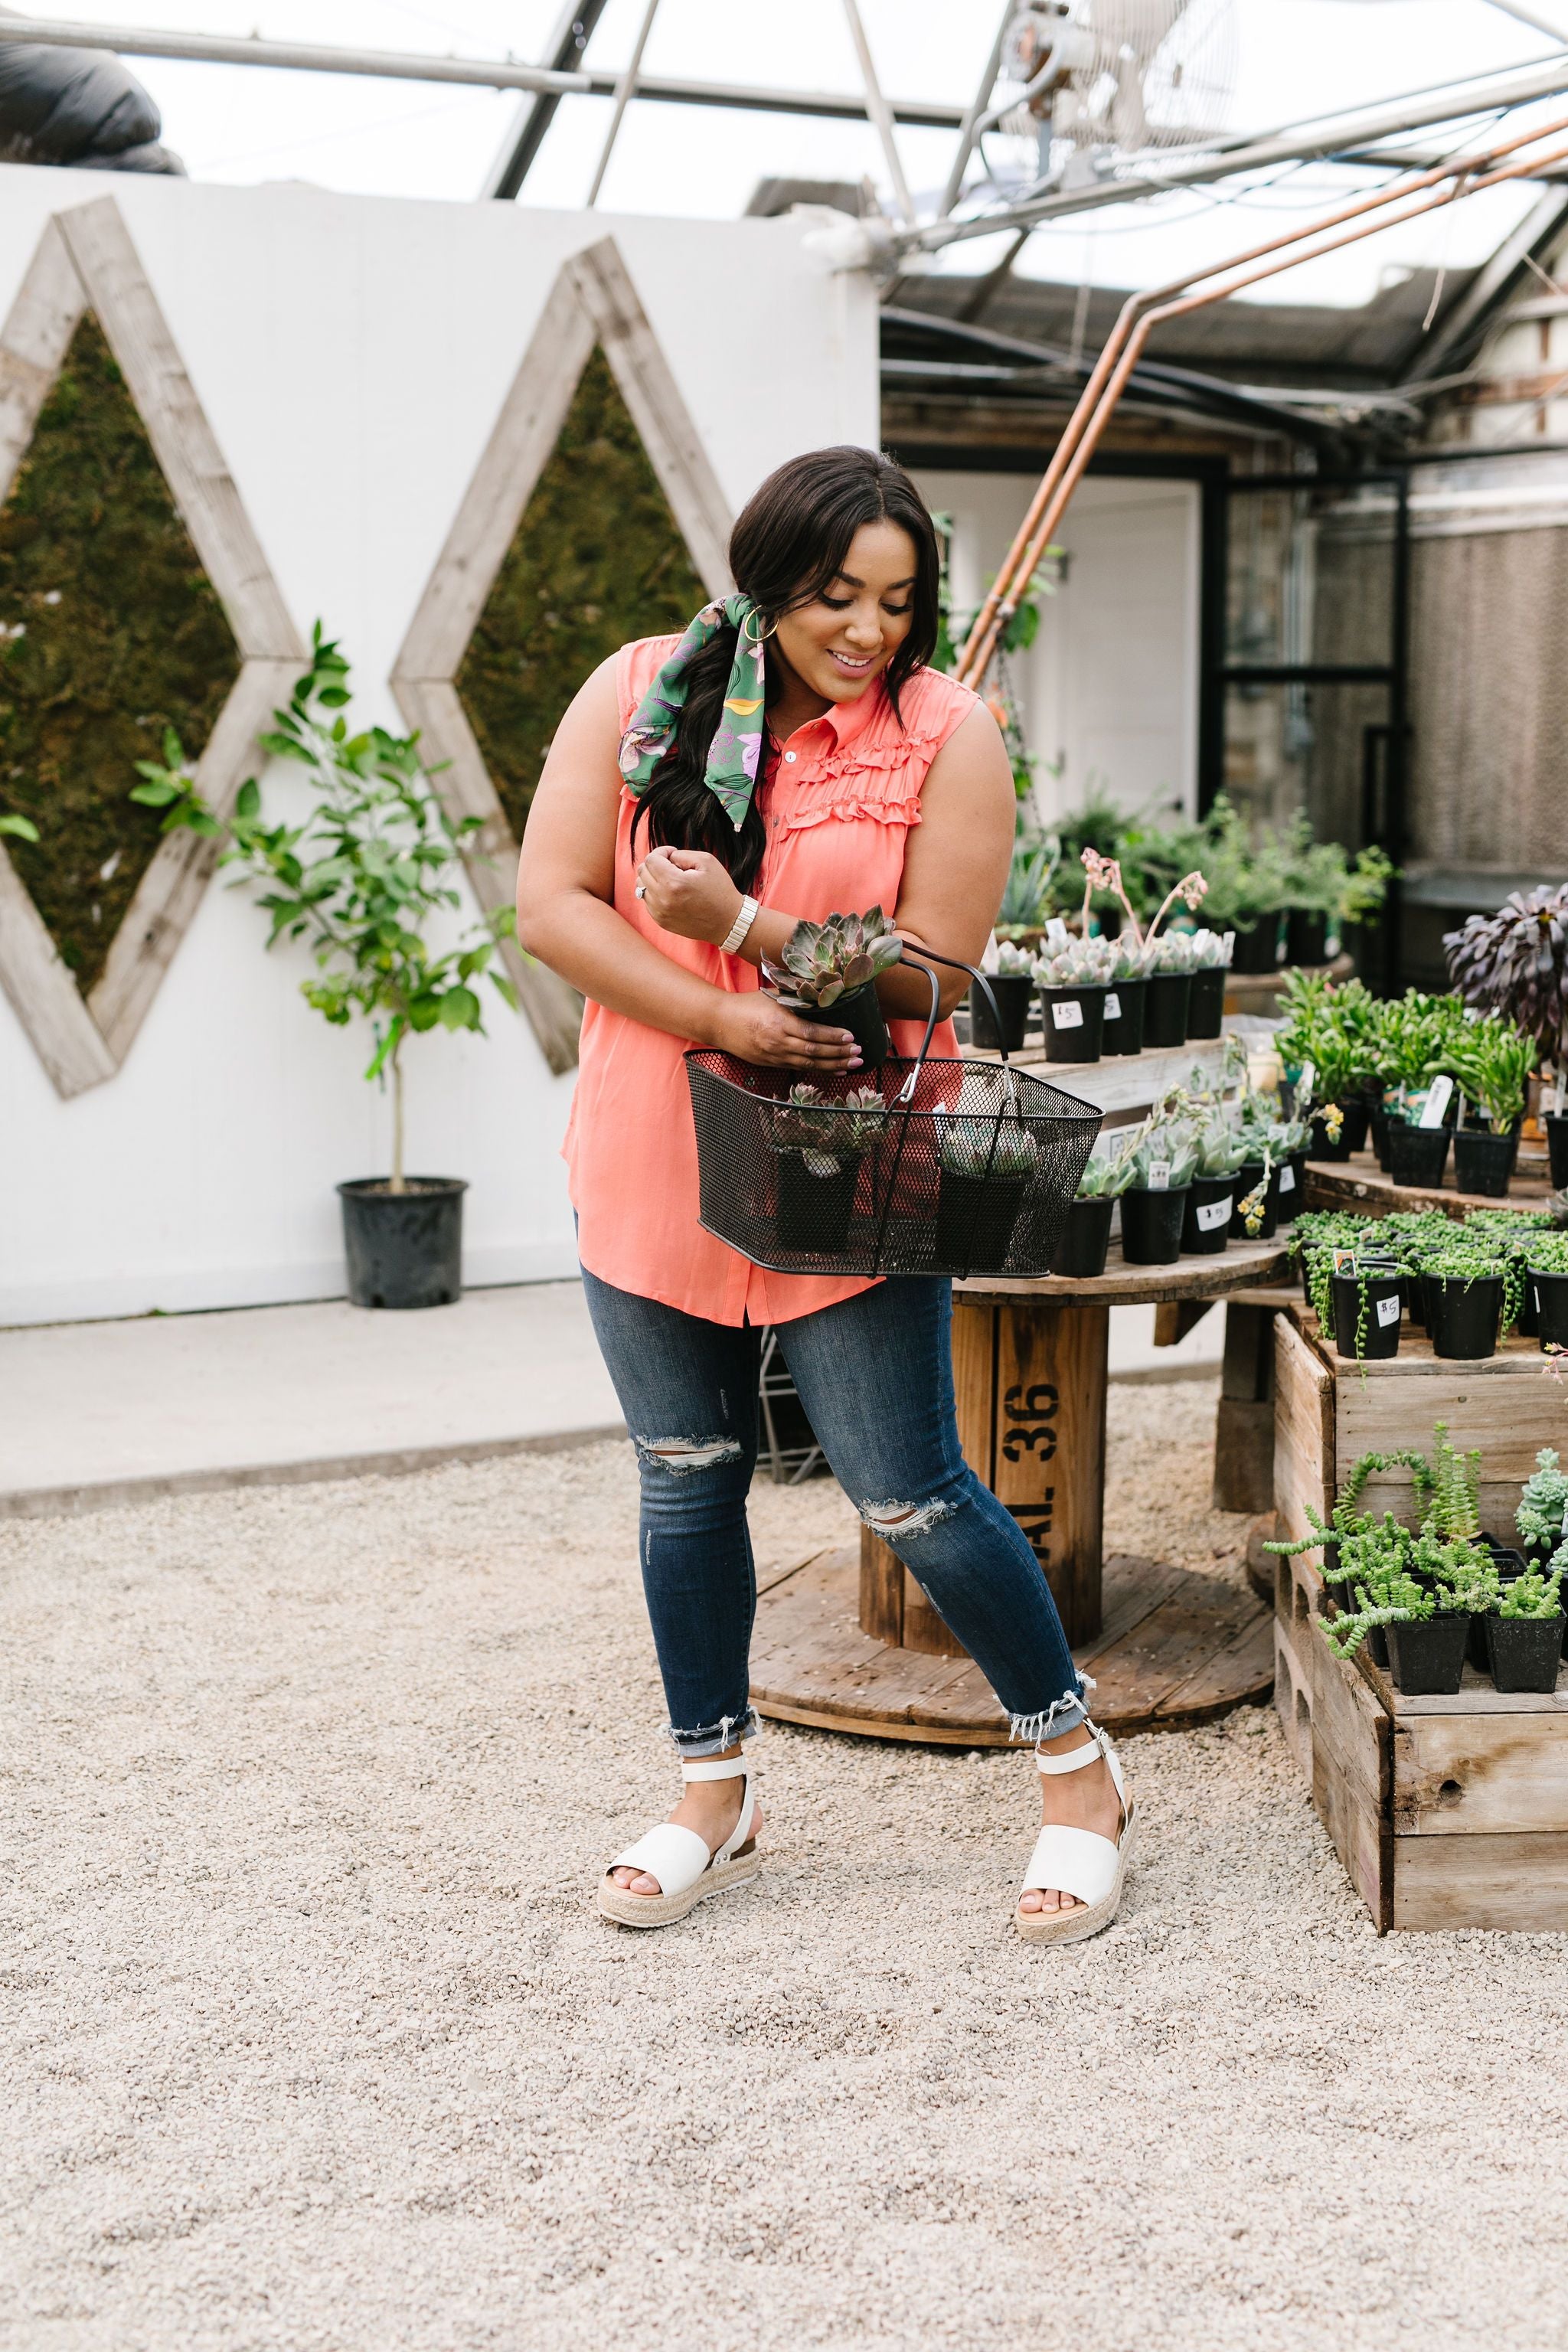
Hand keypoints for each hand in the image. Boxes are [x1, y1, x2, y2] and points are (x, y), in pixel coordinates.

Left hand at [636, 846, 741, 944]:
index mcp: (673, 883)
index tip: (673, 854)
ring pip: (641, 887)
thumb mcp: (706, 861)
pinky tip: (672, 893)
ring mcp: (660, 913)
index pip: (650, 860)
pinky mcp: (661, 922)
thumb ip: (681, 854)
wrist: (728, 922)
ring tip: (671, 880)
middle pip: (642, 872)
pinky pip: (647, 901)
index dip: (661, 852)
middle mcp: (662, 899)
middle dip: (656, 864)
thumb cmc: (720, 890)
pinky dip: (656, 893)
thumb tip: (666, 858)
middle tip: (673, 866)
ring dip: (653, 879)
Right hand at [713, 992, 860, 1072]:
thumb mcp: (773, 995)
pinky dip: (820, 1070)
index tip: (851, 1036)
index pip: (812, 1033)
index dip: (833, 1037)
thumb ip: (796, 995)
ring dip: (834, 1065)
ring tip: (853, 1064)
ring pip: (809, 1064)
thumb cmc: (747, 1004)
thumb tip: (823, 987)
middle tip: (859, 1052)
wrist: (720, 1021)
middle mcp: (778, 1041)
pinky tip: (835, 1070)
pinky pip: (800, 1068)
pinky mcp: (771, 1064)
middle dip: (839, 1053)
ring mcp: (774, 1055)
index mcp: (779, 1022)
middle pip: (814, 1051)